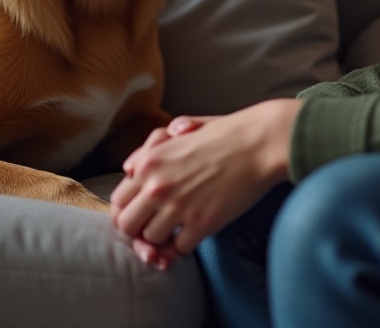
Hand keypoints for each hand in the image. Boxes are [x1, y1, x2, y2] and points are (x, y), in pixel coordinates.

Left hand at [110, 99, 300, 267]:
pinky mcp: (201, 224)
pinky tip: (195, 232)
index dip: (130, 208)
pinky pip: (179, 249)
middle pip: (126, 225)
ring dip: (163, 237)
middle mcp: (157, 185)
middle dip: (139, 228)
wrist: (261, 142)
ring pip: (151, 239)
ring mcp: (178, 207)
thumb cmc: (226, 132)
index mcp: (149, 161)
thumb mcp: (183, 130)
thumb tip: (129, 167)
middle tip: (157, 225)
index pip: (118, 200)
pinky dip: (185, 245)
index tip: (144, 212)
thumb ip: (152, 148)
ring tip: (178, 228)